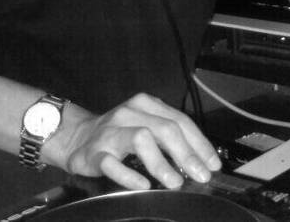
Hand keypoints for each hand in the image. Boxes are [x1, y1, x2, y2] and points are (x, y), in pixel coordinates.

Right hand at [56, 93, 220, 190]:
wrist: (77, 137)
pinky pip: (112, 163)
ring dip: (161, 162)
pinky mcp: (94, 152)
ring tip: (175, 182)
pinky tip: (143, 185)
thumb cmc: (120, 134)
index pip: (181, 121)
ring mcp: (111, 131)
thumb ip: (170, 136)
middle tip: (200, 175)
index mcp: (147, 104)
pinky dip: (129, 175)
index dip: (199, 143)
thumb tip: (201, 160)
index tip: (212, 163)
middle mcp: (130, 113)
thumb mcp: (147, 125)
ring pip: (141, 139)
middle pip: (165, 129)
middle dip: (187, 154)